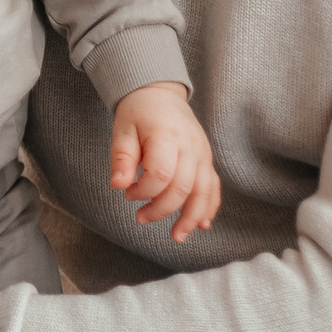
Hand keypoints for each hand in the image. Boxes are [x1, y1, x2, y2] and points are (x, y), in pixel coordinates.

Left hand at [111, 81, 219, 240]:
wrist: (161, 94)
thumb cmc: (138, 113)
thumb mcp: (122, 130)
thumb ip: (121, 158)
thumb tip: (118, 186)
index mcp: (166, 136)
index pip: (161, 174)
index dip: (143, 191)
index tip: (127, 194)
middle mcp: (190, 146)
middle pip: (183, 187)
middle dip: (161, 209)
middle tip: (140, 218)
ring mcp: (202, 154)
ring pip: (204, 192)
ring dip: (191, 217)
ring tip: (177, 237)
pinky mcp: (206, 160)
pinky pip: (213, 187)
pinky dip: (209, 207)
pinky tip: (201, 225)